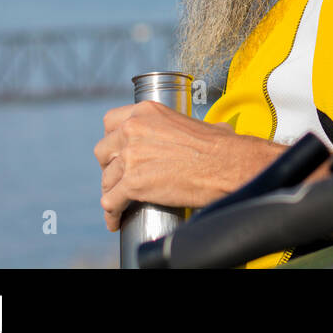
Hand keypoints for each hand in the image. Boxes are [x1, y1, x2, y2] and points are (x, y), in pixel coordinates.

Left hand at [93, 100, 281, 231]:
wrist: (229, 166)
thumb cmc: (222, 146)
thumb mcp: (195, 123)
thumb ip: (181, 127)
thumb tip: (206, 133)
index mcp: (147, 111)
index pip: (110, 122)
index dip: (113, 139)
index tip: (118, 151)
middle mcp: (133, 130)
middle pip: (103, 151)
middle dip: (110, 166)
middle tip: (122, 177)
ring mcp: (131, 156)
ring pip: (106, 179)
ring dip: (113, 191)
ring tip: (121, 202)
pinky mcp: (133, 183)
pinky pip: (111, 202)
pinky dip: (112, 213)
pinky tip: (116, 220)